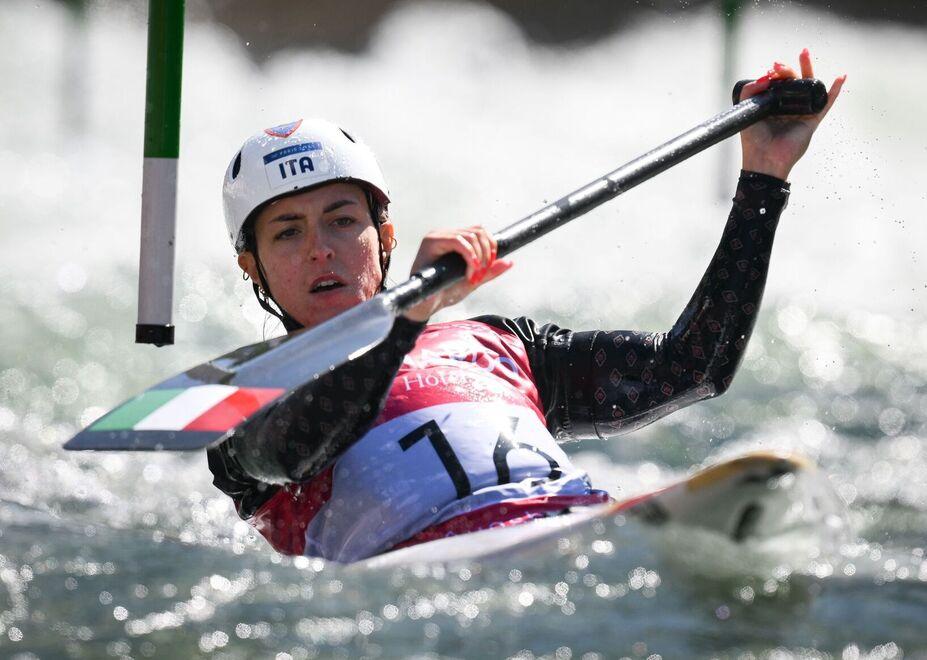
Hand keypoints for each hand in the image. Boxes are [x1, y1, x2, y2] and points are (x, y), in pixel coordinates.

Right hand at [403, 226, 513, 322]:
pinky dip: (469, 255)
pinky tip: (471, 269)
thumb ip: (489, 272)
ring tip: (474, 275)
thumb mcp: (472, 281)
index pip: (480, 231)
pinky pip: (458, 240)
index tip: (489, 267)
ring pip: (470, 235)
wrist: (425, 305)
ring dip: (479, 256)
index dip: (491, 246)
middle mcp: (446, 234)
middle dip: (487, 253)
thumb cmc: (444, 293)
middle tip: (481, 274)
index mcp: (454, 240)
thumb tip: (509, 262)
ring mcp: (437, 236)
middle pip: (478, 231)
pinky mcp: (431, 242)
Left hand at [739, 48, 845, 180]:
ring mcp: (801, 113)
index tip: (769, 70)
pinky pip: (826, 103)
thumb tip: (767, 76)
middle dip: (787, 70)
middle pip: (793, 82)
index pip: (777, 84)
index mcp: (772, 106)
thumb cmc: (753, 140)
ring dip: (808, 69)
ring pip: (808, 87)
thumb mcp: (747, 110)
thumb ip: (750, 91)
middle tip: (778, 64)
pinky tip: (841, 76)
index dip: (775, 74)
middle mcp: (787, 107)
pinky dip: (834, 90)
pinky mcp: (812, 120)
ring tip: (804, 53)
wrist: (763, 160)